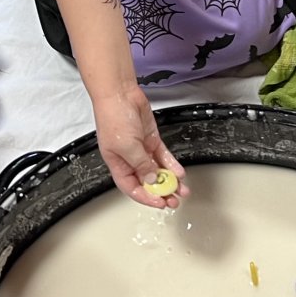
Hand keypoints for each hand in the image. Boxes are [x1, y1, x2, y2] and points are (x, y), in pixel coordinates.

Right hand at [93, 88, 187, 209]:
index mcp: (117, 164)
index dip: (146, 197)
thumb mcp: (127, 146)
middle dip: (161, 192)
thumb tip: (152, 179)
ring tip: (182, 190)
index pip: (132, 188)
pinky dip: (172, 164)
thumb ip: (141, 165)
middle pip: (147, 181)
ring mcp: (141, 149)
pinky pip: (163, 156)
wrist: (120, 93)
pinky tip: (180, 172)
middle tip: (173, 200)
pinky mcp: (151, 139)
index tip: (160, 203)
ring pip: (158, 170)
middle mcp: (129, 159)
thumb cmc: (113, 117)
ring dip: (170, 180)